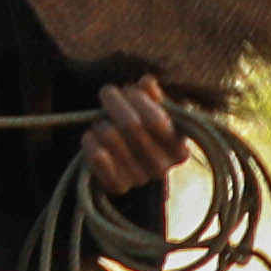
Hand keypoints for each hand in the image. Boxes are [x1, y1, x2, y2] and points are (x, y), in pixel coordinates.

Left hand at [85, 75, 184, 197]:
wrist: (132, 165)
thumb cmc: (147, 131)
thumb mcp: (157, 111)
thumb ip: (154, 96)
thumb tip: (147, 83)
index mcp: (179, 150)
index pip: (156, 119)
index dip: (137, 98)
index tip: (129, 89)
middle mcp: (162, 168)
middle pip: (131, 124)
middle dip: (115, 102)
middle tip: (109, 94)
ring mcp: (139, 179)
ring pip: (111, 135)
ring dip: (101, 120)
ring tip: (103, 120)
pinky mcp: (116, 186)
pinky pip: (96, 159)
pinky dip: (90, 142)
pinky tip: (92, 135)